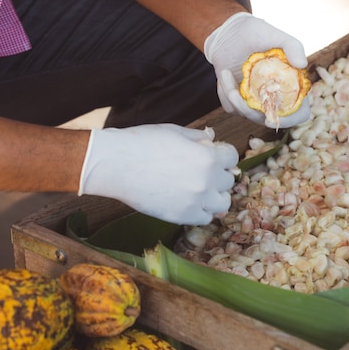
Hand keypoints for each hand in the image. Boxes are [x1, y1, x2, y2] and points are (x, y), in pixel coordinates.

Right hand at [78, 124, 238, 224]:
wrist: (116, 164)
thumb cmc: (142, 143)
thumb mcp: (175, 131)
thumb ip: (198, 137)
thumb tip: (211, 139)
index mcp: (208, 156)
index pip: (232, 157)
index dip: (222, 154)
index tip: (213, 155)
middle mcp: (207, 180)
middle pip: (228, 180)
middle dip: (218, 173)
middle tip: (201, 171)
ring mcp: (196, 201)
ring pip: (223, 203)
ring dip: (215, 195)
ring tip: (200, 189)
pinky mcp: (183, 216)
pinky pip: (205, 218)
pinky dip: (202, 211)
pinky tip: (190, 201)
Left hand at [204, 12, 310, 127]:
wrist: (232, 32)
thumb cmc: (259, 33)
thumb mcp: (277, 35)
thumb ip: (294, 46)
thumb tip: (302, 64)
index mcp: (292, 88)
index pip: (298, 113)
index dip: (289, 121)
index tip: (271, 119)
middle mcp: (276, 99)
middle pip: (268, 119)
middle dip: (250, 111)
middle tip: (235, 94)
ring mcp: (256, 101)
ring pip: (247, 114)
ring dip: (234, 99)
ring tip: (225, 73)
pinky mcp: (238, 100)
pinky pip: (231, 107)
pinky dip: (225, 92)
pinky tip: (225, 74)